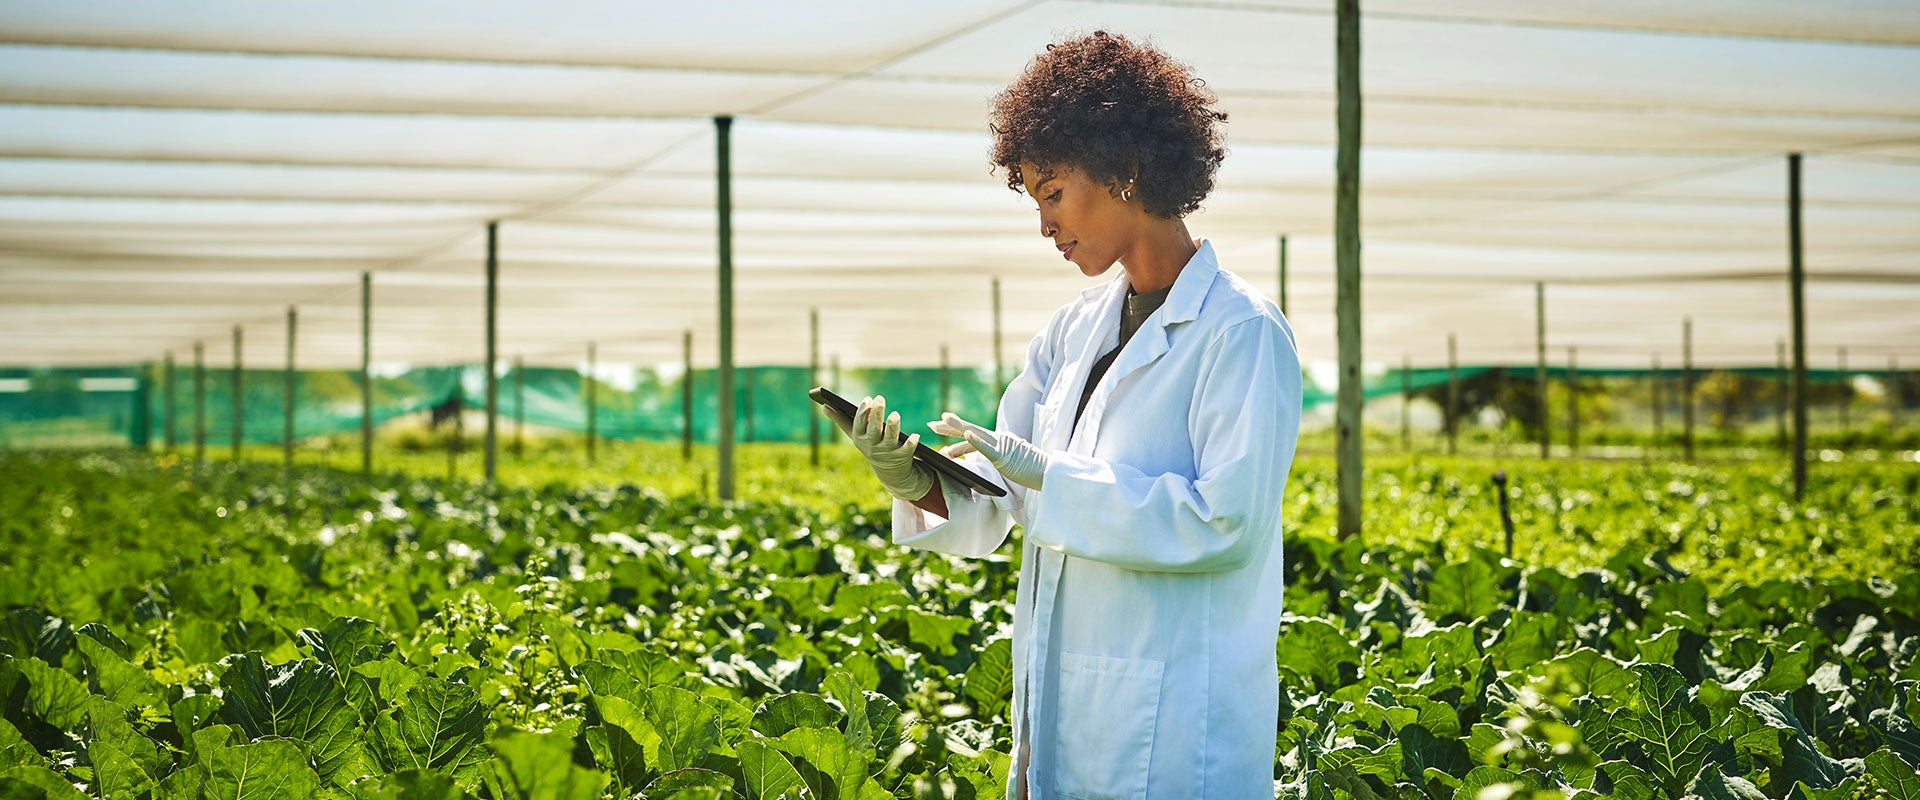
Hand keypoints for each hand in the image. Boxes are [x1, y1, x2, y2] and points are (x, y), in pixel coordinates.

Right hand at [822, 395, 934, 500]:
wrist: (890, 473)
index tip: (867, 399)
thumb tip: (823, 407)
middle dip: (875, 415)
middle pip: (873, 430)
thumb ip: (841, 420)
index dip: (862, 412)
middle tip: (880, 399)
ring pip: (889, 439)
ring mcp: (887, 453)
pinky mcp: (902, 457)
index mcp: (860, 439)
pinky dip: (910, 443)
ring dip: (892, 427)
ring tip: (895, 414)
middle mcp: (872, 446)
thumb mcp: (856, 435)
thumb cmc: (870, 446)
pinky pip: (906, 450)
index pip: (858, 425)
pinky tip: (916, 435)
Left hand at [929, 412, 1048, 490]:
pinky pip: (988, 448)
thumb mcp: (1007, 463)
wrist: (1047, 473)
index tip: (940, 426)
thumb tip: (978, 462)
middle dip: (949, 427)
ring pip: (975, 434)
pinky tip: (966, 434)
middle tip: (931, 424)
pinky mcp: (1004, 456)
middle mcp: (998, 439)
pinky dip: (976, 440)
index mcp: (998, 441)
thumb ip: (993, 458)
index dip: (955, 431)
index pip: (972, 435)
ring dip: (959, 426)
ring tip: (943, 419)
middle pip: (969, 430)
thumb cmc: (1028, 471)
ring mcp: (1001, 446)